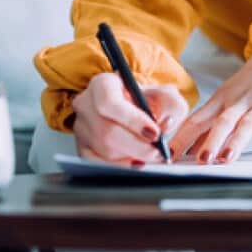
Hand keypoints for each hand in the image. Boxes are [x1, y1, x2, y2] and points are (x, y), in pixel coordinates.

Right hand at [72, 72, 188, 164]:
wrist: (133, 108)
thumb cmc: (145, 99)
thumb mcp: (163, 93)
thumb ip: (170, 103)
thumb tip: (165, 123)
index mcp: (103, 84)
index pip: (109, 102)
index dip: (132, 120)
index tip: (154, 133)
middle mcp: (86, 104)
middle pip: (106, 131)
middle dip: (137, 146)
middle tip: (157, 152)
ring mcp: (81, 127)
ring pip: (103, 149)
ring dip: (131, 157)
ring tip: (152, 156)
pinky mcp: (82, 147)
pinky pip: (96, 164)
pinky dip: (119, 167)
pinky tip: (136, 164)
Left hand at [169, 50, 251, 163]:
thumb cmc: (250, 85)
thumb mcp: (225, 100)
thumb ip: (207, 126)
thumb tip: (186, 150)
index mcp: (221, 101)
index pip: (197, 120)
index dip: (182, 138)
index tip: (169, 156)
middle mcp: (239, 102)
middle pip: (222, 122)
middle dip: (210, 141)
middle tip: (201, 161)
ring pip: (247, 124)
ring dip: (236, 141)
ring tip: (227, 158)